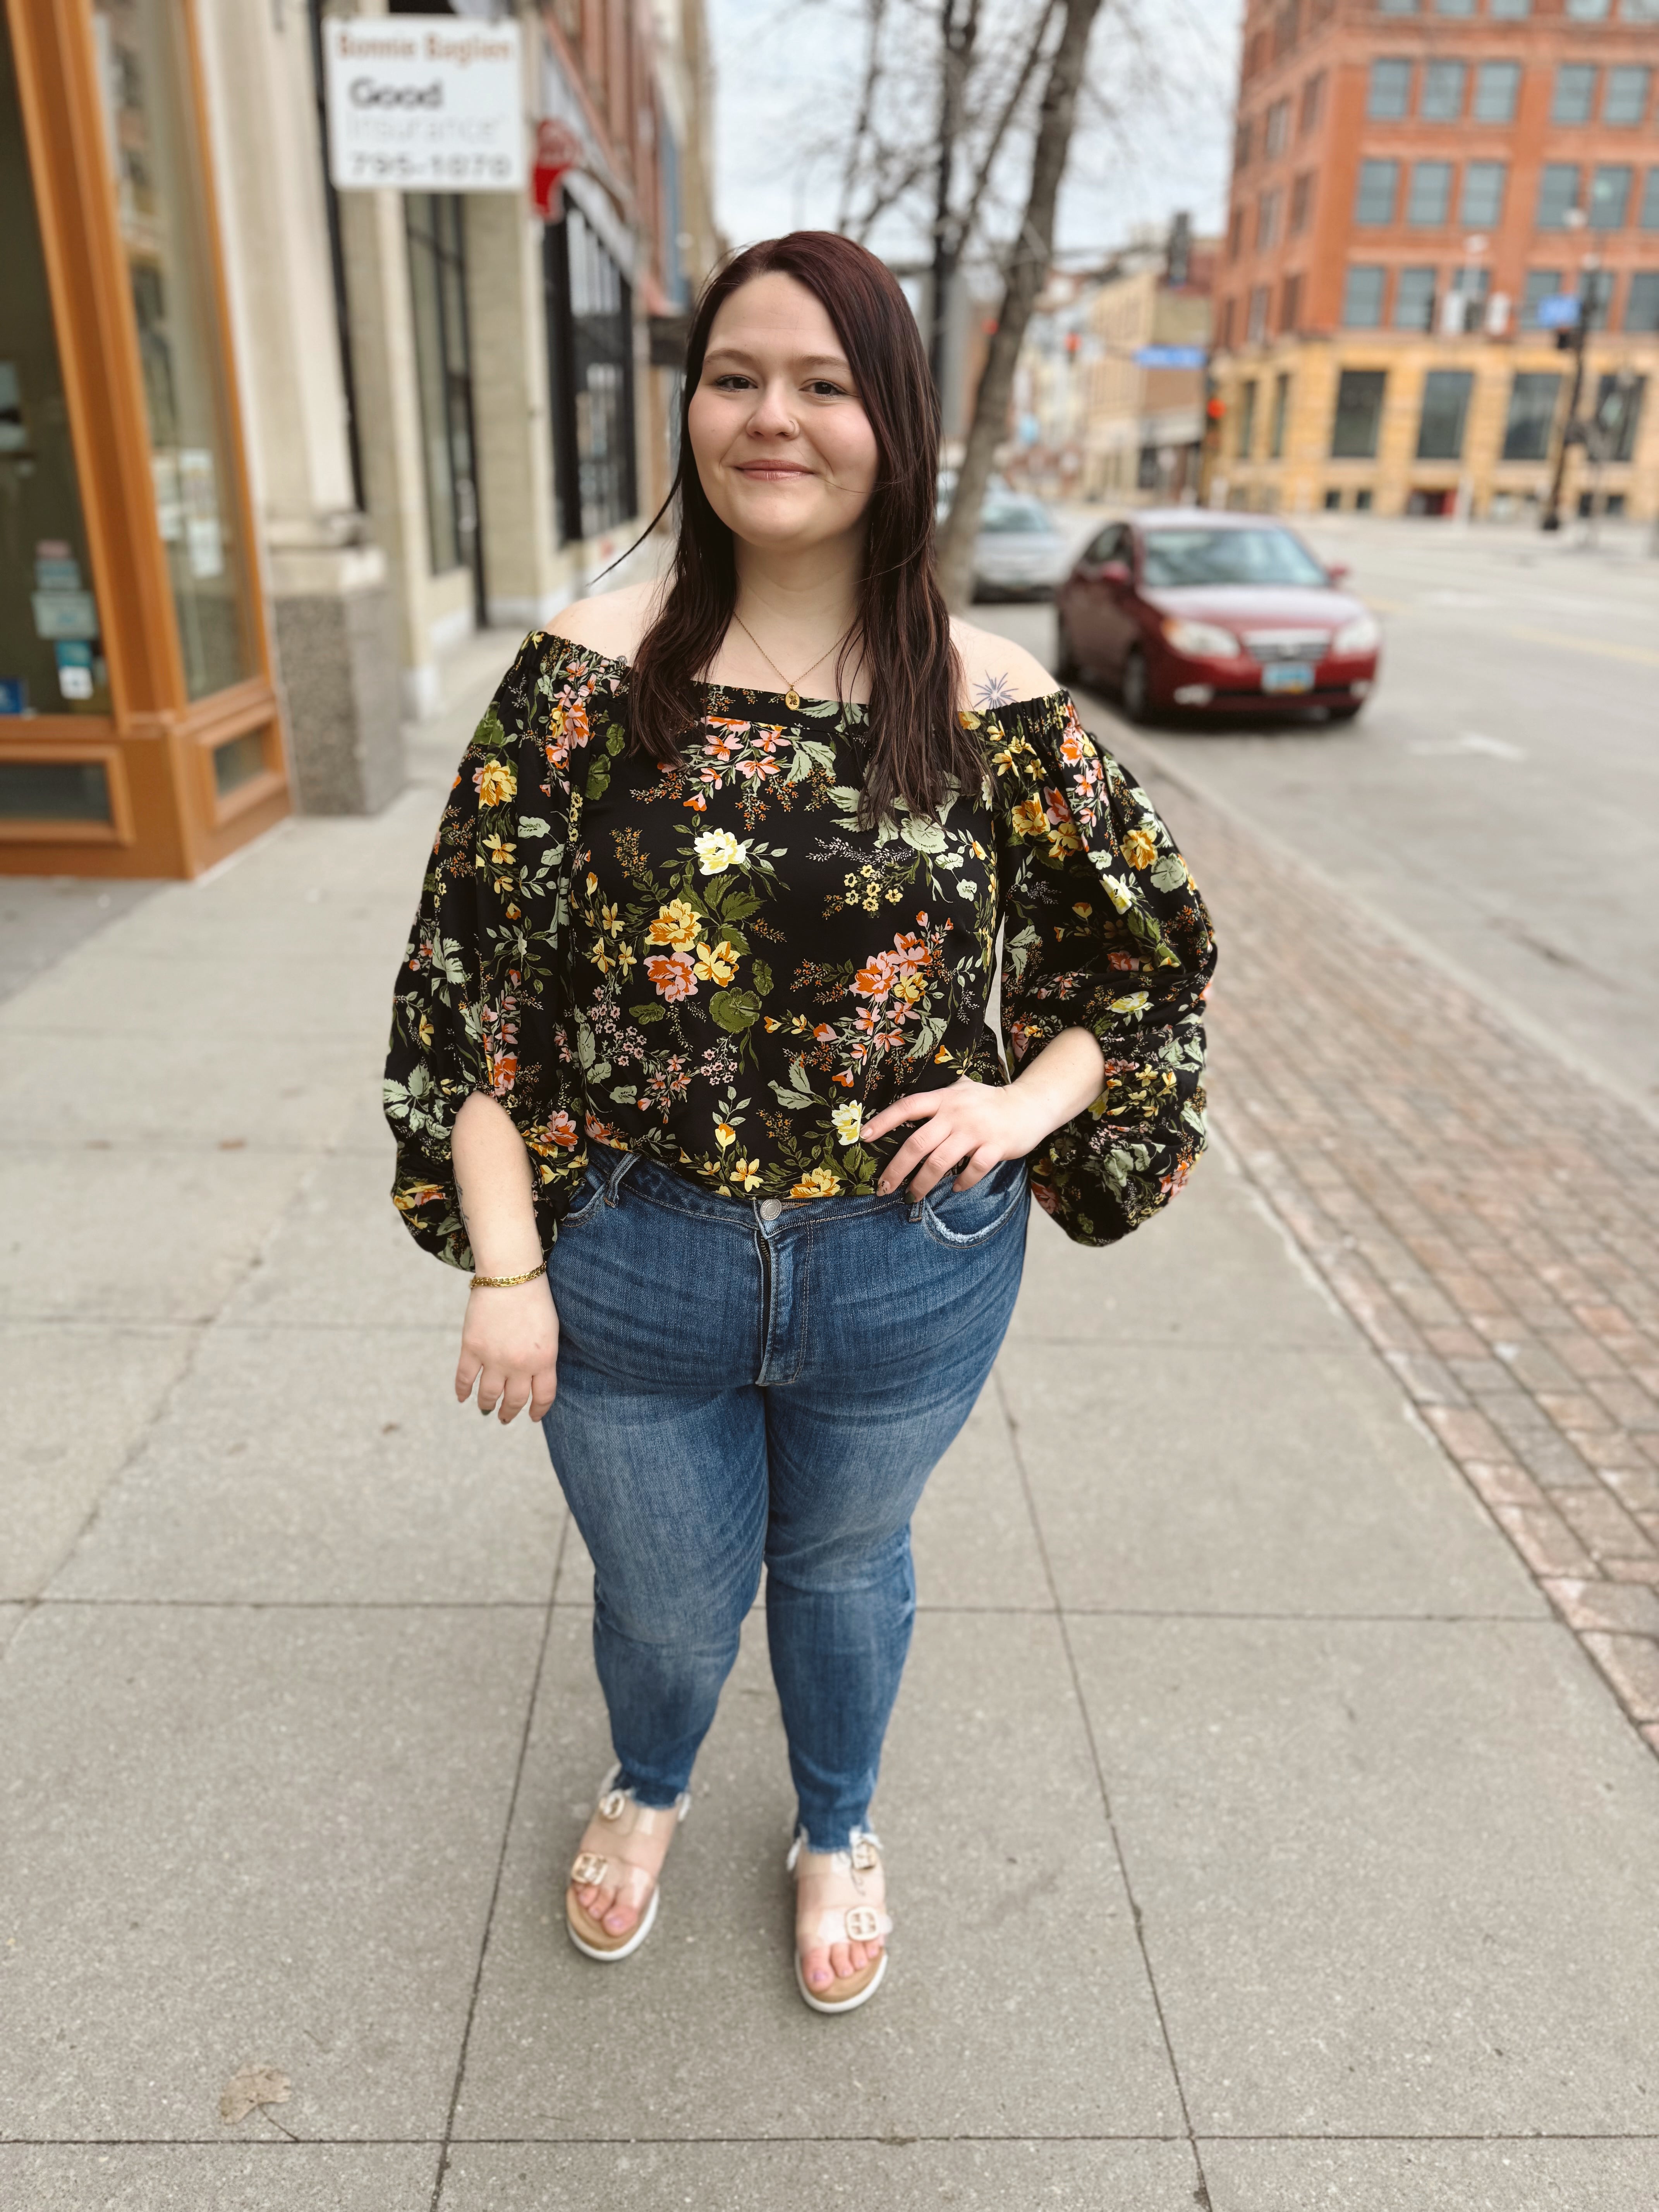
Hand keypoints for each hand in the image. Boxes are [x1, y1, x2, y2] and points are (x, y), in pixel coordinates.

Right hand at [455, 1274, 559, 1423]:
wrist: (511, 1273)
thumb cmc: (535, 1297)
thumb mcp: (551, 1331)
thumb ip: (543, 1356)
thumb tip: (535, 1377)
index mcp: (545, 1359)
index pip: (543, 1396)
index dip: (538, 1411)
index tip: (534, 1417)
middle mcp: (520, 1364)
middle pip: (515, 1400)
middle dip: (510, 1413)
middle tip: (506, 1418)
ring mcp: (494, 1357)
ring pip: (489, 1394)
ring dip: (487, 1405)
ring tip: (487, 1409)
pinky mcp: (472, 1347)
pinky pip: (465, 1377)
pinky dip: (462, 1390)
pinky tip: (463, 1398)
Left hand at [861, 1077, 1046, 1200]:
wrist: (1030, 1104)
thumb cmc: (990, 1101)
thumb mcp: (962, 1089)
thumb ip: (939, 1097)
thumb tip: (908, 1107)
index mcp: (945, 1099)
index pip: (908, 1107)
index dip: (884, 1120)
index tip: (865, 1136)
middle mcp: (956, 1114)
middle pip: (917, 1143)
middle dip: (897, 1169)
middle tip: (884, 1187)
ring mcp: (976, 1131)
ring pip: (940, 1162)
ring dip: (922, 1183)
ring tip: (913, 1196)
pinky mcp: (995, 1147)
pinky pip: (972, 1171)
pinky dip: (960, 1183)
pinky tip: (954, 1189)